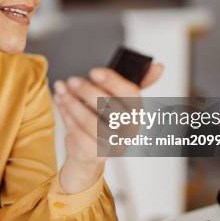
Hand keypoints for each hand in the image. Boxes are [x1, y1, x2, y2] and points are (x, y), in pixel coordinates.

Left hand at [53, 63, 163, 192]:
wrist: (89, 149)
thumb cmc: (105, 119)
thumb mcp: (119, 98)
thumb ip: (136, 81)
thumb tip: (159, 67)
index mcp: (138, 112)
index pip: (130, 94)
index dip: (112, 81)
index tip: (94, 72)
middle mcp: (129, 130)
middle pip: (109, 108)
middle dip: (87, 91)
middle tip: (71, 80)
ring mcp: (113, 144)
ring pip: (90, 122)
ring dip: (72, 103)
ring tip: (61, 90)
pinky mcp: (95, 153)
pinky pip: (78, 132)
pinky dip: (66, 115)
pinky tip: (60, 102)